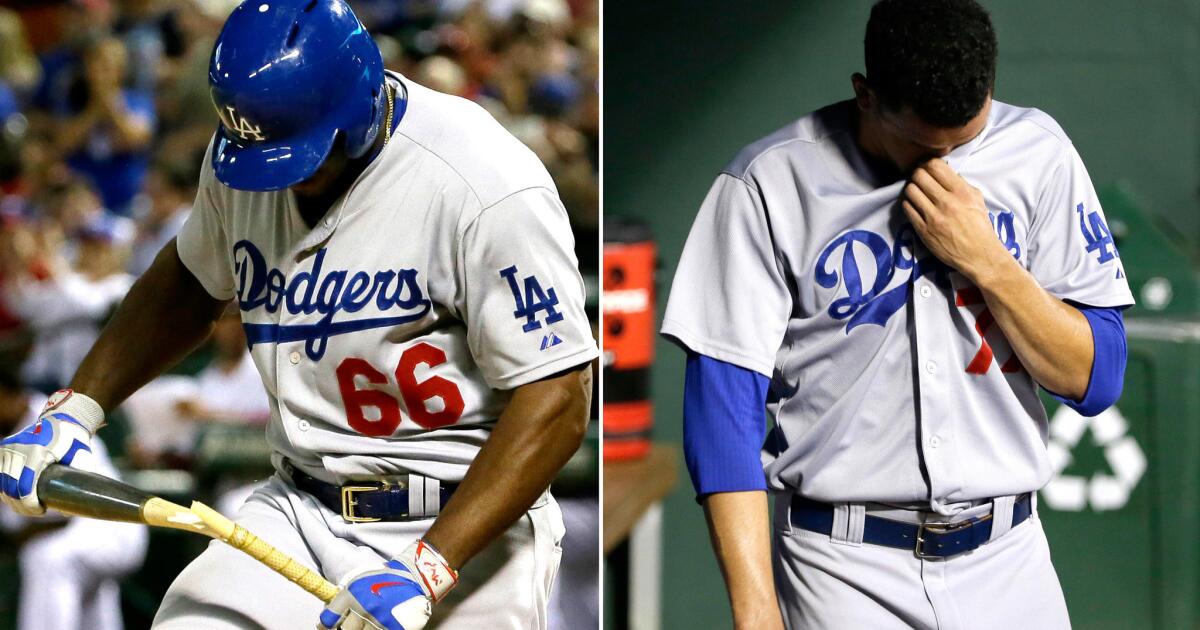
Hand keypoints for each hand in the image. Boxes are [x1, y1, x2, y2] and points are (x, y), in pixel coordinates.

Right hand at [0, 390, 104, 515]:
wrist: (64, 419)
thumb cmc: (75, 441)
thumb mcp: (83, 458)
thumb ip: (81, 480)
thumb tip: (69, 510)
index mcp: (37, 451)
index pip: (25, 486)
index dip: (29, 504)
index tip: (42, 510)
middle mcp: (19, 449)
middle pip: (11, 487)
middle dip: (21, 505)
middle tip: (37, 511)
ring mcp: (9, 448)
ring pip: (2, 482)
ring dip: (12, 498)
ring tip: (28, 506)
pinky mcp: (4, 448)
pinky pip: (0, 474)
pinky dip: (5, 487)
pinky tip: (16, 496)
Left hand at [318, 540, 458, 629]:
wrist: (415, 577)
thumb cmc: (386, 578)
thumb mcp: (361, 581)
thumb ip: (346, 598)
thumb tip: (330, 618)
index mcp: (352, 595)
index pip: (329, 618)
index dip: (325, 626)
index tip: (326, 628)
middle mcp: (364, 609)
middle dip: (347, 628)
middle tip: (351, 625)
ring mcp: (379, 620)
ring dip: (364, 629)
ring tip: (368, 623)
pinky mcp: (394, 628)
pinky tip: (380, 625)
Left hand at [902, 158, 1010, 283]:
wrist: (979, 255)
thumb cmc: (979, 227)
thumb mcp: (977, 200)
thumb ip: (961, 184)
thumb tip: (944, 172)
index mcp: (961, 192)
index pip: (935, 165)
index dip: (927, 163)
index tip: (927, 168)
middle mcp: (947, 202)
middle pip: (919, 175)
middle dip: (917, 174)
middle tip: (919, 179)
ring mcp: (933, 217)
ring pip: (910, 190)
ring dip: (911, 189)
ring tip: (916, 193)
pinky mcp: (923, 230)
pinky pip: (907, 208)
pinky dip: (908, 204)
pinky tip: (915, 206)